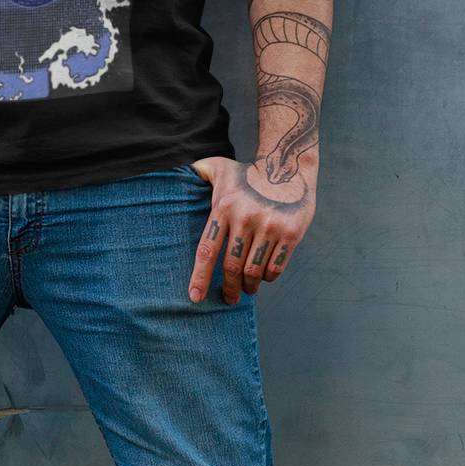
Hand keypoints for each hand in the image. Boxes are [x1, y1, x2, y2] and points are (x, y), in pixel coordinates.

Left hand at [186, 156, 315, 305]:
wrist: (288, 167)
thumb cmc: (246, 173)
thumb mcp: (217, 167)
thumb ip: (196, 173)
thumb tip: (174, 178)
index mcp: (223, 207)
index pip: (207, 249)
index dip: (200, 276)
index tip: (195, 297)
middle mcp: (245, 218)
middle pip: (231, 266)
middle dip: (229, 288)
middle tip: (229, 298)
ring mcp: (269, 226)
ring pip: (254, 271)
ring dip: (249, 286)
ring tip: (247, 288)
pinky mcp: (290, 234)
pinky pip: (275, 268)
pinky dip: (268, 277)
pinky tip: (264, 274)